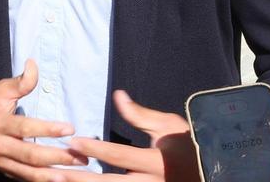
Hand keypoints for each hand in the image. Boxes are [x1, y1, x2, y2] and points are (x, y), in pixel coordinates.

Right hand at [0, 59, 84, 180]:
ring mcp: (1, 160)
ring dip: (53, 175)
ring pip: (29, 172)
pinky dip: (42, 181)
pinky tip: (60, 180)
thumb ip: (21, 81)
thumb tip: (34, 64)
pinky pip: (25, 179)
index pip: (25, 127)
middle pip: (30, 155)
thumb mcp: (1, 89)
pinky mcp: (4, 170)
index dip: (48, 129)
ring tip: (75, 174)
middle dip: (57, 157)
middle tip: (80, 157)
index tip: (70, 128)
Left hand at [56, 91, 197, 180]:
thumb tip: (117, 95)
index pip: (118, 156)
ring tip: (58, 181)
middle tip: (53, 172)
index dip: (94, 149)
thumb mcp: (168, 126)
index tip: (72, 141)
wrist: (217, 169)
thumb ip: (140, 115)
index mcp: (156, 162)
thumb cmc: (191, 144)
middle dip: (79, 178)